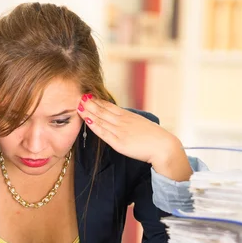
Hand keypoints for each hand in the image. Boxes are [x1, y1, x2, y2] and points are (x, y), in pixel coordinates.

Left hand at [76, 95, 191, 180]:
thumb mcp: (141, 124)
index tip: (88, 95)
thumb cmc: (155, 137)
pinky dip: (95, 125)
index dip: (97, 101)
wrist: (163, 147)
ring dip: (89, 112)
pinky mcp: (119, 142)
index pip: (109, 106)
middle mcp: (123, 121)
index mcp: (128, 116)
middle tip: (79, 96)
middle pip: (103, 110)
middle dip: (90, 103)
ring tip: (79, 105)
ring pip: (101, 119)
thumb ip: (130, 121)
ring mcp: (120, 131)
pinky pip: (104, 133)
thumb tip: (123, 119)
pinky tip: (87, 120)